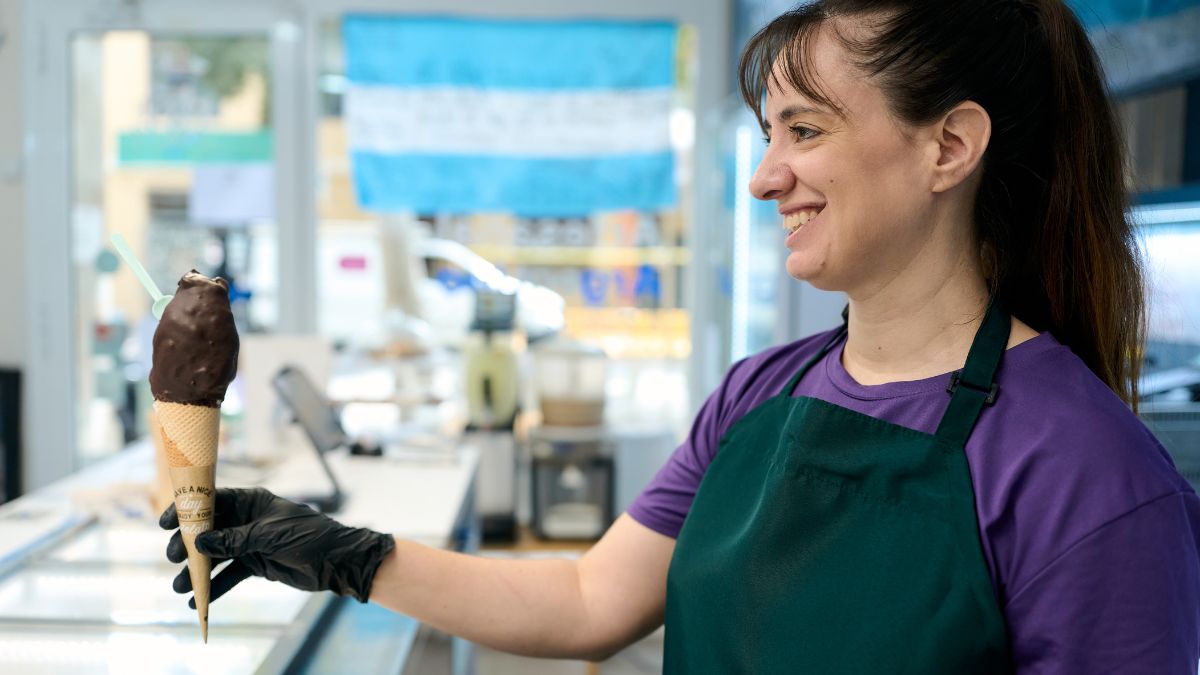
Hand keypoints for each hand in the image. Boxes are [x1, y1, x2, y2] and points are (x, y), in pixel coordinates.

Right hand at [160, 487, 394, 606]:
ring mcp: (249, 543)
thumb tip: (201, 542)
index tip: (165, 524)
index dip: (187, 510)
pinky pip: (229, 576)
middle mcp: (246, 520)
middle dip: (189, 545)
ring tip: (180, 588)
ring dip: (197, 572)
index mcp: (252, 501)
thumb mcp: (270, 535)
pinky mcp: (255, 565)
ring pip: (216, 556)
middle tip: (174, 559)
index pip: (213, 501)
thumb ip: (236, 539)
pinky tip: (198, 602)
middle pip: (208, 531)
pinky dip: (214, 588)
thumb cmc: (309, 535)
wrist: (337, 560)